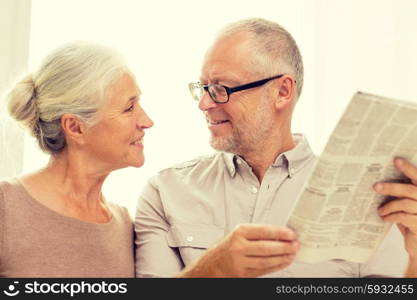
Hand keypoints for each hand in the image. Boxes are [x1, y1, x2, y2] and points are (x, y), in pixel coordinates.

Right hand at [178, 224, 298, 276]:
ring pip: (267, 261)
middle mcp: (239, 247)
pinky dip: (276, 266)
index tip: (291, 234)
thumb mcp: (238, 234)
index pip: (263, 231)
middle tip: (295, 245)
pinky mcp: (244, 274)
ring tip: (292, 254)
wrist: (210, 266)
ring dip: (283, 258)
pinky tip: (283, 262)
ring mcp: (241, 262)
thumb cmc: (226, 248)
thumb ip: (257, 234)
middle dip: (285, 247)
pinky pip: (264, 270)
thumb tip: (280, 234)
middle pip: (267, 247)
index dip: (280, 233)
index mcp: (239, 233)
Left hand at [375, 158, 416, 259]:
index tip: (396, 160)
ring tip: (380, 210)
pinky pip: (404, 217)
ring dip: (389, 206)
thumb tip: (379, 182)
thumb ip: (401, 193)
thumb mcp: (406, 203)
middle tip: (375, 187)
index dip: (408, 168)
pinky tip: (384, 218)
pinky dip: (391, 216)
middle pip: (410, 190)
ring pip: (405, 203)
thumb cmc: (411, 219)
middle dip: (392, 187)